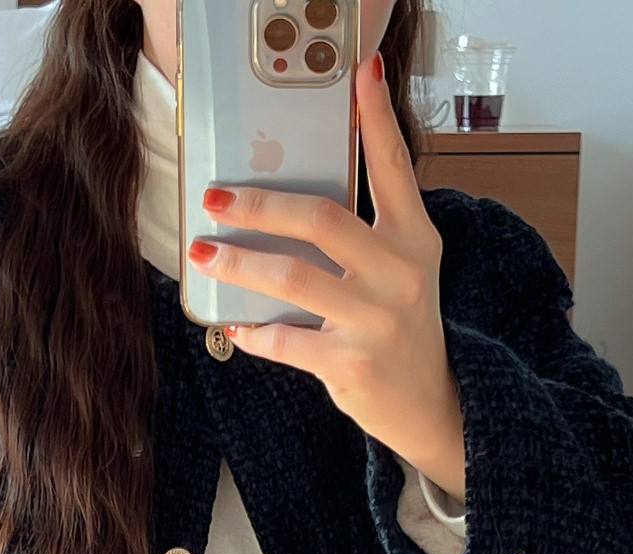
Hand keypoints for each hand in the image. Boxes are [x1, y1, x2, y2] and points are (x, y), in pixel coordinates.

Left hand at [186, 50, 466, 503]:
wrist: (428, 403)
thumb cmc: (399, 326)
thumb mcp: (402, 270)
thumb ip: (366, 231)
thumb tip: (293, 199)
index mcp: (415, 239)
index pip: (394, 167)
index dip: (377, 118)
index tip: (359, 73)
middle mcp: (401, 273)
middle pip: (321, 219)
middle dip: (259, 204)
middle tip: (216, 197)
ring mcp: (377, 320)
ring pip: (293, 277)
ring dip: (239, 263)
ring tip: (204, 254)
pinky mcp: (352, 364)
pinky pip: (285, 340)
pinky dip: (252, 332)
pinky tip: (233, 324)